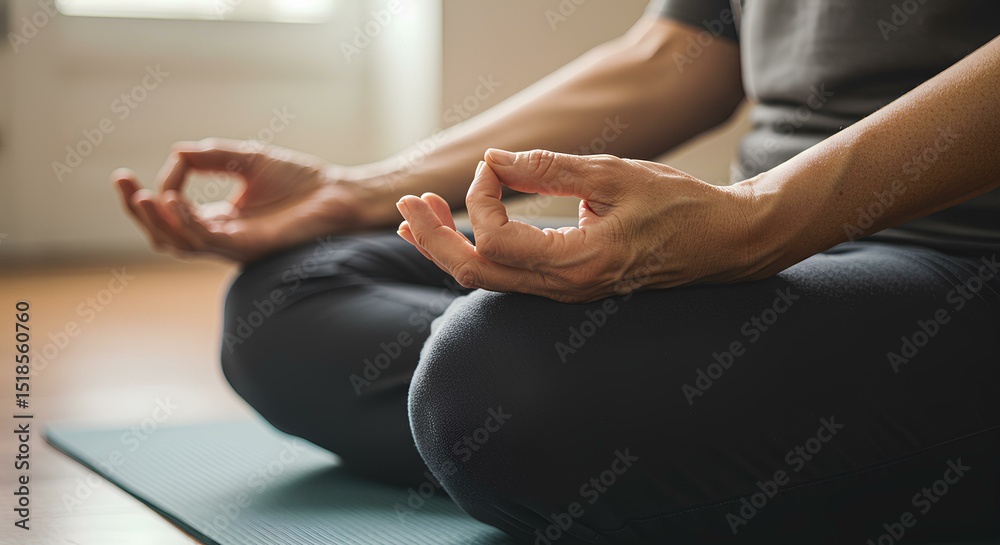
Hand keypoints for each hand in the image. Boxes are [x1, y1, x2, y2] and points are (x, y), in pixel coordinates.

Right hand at [113, 138, 370, 261]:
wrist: (338, 194)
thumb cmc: (301, 180)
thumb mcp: (248, 158)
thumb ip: (212, 157)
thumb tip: (176, 152)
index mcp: (220, 217)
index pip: (172, 211)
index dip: (162, 186)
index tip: (175, 160)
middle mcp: (221, 234)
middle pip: (164, 233)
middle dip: (137, 210)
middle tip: (123, 183)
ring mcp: (233, 244)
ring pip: (178, 243)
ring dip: (155, 221)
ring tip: (141, 197)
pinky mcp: (248, 248)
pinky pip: (206, 241)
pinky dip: (186, 222)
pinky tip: (175, 201)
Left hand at [396, 149, 759, 302]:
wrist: (723, 243)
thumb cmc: (680, 206)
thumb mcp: (615, 174)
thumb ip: (550, 168)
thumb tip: (496, 160)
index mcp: (578, 263)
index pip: (496, 240)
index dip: (481, 198)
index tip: (497, 164)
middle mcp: (565, 288)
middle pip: (474, 273)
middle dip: (432, 238)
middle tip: (406, 204)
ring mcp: (566, 293)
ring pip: (487, 281)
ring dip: (446, 247)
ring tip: (416, 217)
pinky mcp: (569, 285)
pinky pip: (508, 278)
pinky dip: (475, 254)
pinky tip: (457, 234)